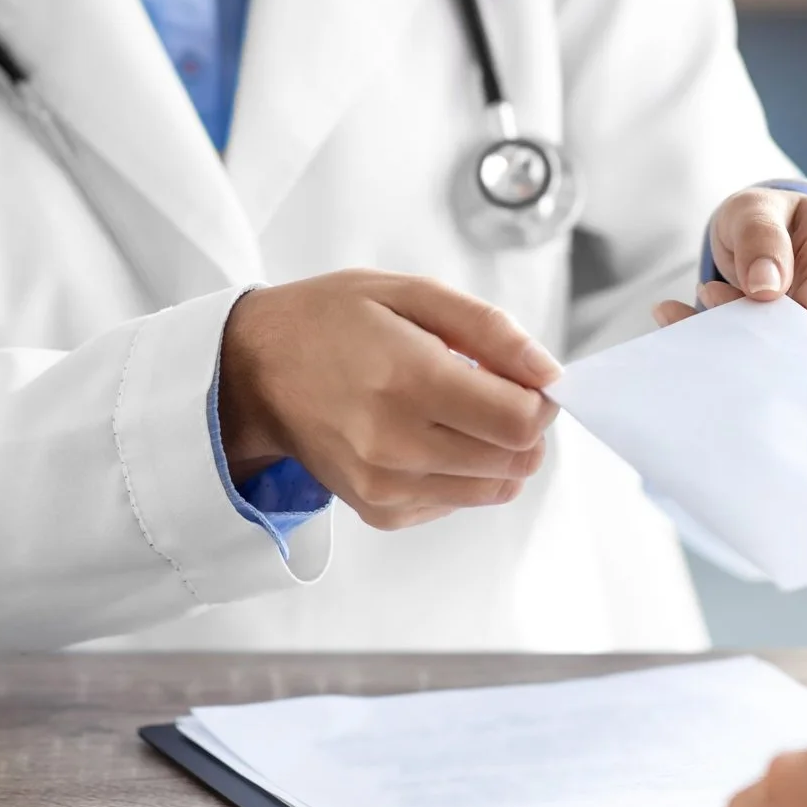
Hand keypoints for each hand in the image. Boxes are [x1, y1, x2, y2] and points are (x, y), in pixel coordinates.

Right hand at [218, 272, 559, 530]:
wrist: (256, 371)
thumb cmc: (332, 322)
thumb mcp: (411, 294)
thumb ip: (490, 330)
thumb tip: (550, 374)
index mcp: (409, 380)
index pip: (521, 421)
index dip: (540, 399)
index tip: (524, 379)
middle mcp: (396, 443)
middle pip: (516, 460)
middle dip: (522, 424)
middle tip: (490, 391)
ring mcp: (386, 485)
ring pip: (494, 489)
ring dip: (495, 452)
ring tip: (456, 411)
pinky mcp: (379, 511)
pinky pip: (457, 503)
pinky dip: (461, 473)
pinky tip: (427, 436)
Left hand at [652, 188, 806, 369]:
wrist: (797, 243)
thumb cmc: (776, 224)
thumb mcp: (754, 210)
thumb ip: (758, 236)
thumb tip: (764, 285)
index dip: (765, 324)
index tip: (719, 304)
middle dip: (757, 345)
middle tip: (711, 316)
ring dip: (760, 363)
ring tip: (724, 324)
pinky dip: (771, 376)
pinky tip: (741, 346)